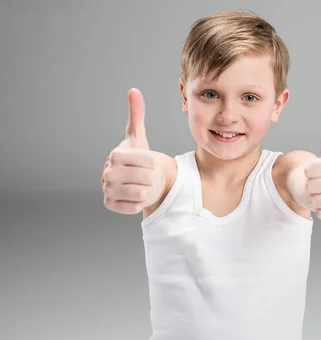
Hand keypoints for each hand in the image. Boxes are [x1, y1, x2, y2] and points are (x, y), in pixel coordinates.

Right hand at [102, 88, 163, 214]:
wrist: (136, 180)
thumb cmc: (138, 158)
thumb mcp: (139, 138)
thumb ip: (136, 115)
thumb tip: (134, 90)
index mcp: (115, 155)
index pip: (146, 163)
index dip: (153, 164)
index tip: (148, 163)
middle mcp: (106, 173)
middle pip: (145, 179)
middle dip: (151, 178)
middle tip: (146, 176)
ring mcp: (107, 190)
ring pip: (141, 194)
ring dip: (147, 190)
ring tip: (142, 185)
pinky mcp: (110, 205)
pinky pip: (135, 206)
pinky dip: (140, 202)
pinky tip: (137, 195)